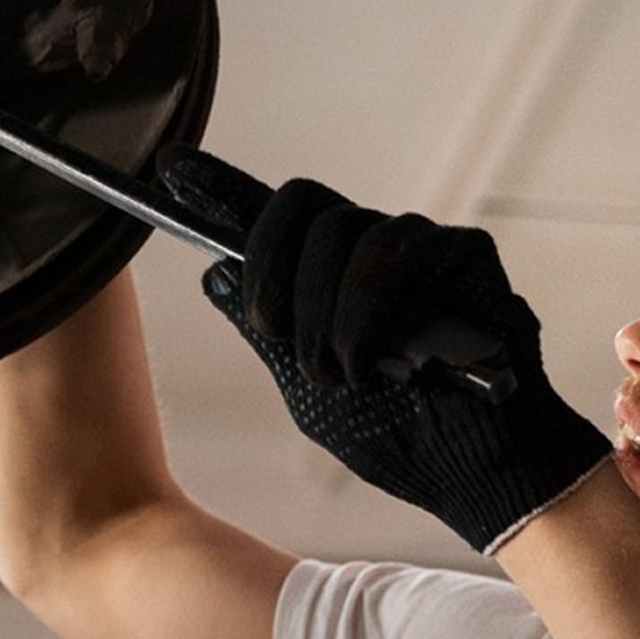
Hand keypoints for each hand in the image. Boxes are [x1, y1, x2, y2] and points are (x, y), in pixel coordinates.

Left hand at [160, 156, 612, 553]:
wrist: (470, 471)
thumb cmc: (398, 437)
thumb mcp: (308, 390)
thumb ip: (266, 333)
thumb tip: (213, 274)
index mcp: (329, 281)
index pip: (272, 220)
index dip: (219, 188)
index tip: (169, 167)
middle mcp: (369, 250)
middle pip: (299, 204)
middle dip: (271, 267)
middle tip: (275, 329)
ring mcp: (416, 245)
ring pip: (341, 232)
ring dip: (322, 314)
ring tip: (341, 374)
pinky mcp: (461, 250)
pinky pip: (391, 250)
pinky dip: (364, 310)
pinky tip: (373, 358)